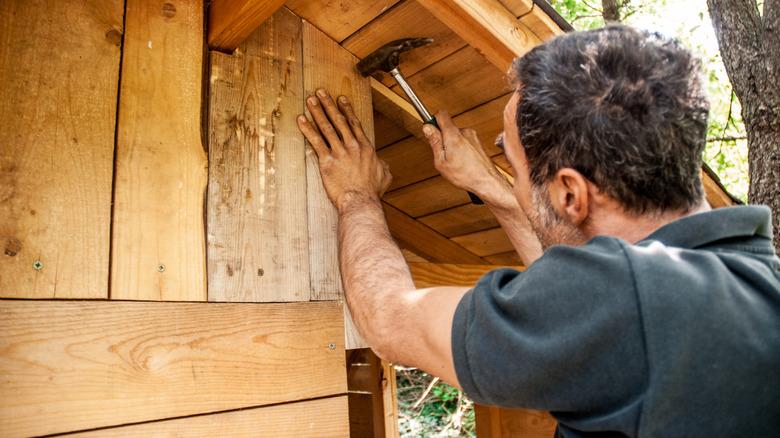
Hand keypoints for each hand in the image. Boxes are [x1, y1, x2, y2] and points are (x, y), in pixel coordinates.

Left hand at [297, 89, 391, 211]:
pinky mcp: (327, 161)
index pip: (354, 124)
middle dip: (329, 105)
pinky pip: (315, 142)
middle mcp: (352, 146)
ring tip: (310, 100)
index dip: (346, 110)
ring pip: (326, 127)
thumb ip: (383, 166)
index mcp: (365, 147)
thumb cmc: (372, 191)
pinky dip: (307, 129)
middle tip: (321, 93)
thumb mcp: (384, 176)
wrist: (361, 201)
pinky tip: (301, 120)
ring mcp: (339, 152)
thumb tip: (383, 163)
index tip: (340, 99)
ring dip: (318, 112)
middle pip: (338, 121)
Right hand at [423, 111, 506, 202]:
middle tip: (442, 154)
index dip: (434, 120)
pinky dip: (461, 148)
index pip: (441, 115)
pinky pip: (464, 140)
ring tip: (454, 160)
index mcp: (453, 134)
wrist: (487, 181)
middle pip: (448, 126)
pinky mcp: (477, 142)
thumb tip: (428, 128)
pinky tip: (462, 161)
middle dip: (443, 138)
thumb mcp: (441, 161)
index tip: (431, 130)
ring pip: (456, 135)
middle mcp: (464, 132)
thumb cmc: (466, 175)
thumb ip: (434, 142)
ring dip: (452, 145)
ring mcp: (473, 136)